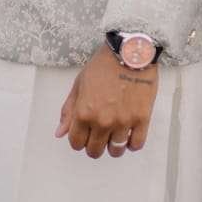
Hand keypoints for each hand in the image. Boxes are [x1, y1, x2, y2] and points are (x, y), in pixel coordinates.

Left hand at [55, 44, 159, 159]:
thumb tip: (60, 133)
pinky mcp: (141, 118)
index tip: (84, 134)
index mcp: (84, 112)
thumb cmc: (105, 63)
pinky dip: (132, 143)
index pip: (76, 143)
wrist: (130, 50)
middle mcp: (102, 121)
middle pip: (94, 151)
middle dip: (94, 145)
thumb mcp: (80, 83)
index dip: (79, 140)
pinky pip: (136, 145)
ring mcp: (122, 121)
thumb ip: (69, 110)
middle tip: (99, 134)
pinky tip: (129, 133)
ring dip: (113, 146)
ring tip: (115, 134)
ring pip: (115, 151)